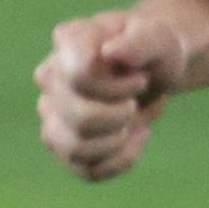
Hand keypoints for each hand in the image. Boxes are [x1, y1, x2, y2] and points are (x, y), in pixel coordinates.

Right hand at [35, 7, 194, 182]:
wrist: (152, 70)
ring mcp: (51, 113)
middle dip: (120, 117)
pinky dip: (118, 162)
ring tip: (133, 126)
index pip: (79, 77)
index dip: (117, 88)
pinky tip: (135, 140)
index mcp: (68, 42)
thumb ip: (140, 41)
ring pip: (73, 148)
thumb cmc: (152, 49)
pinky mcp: (63, 143)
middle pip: (79, 117)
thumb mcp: (158, 38)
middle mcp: (50, 77)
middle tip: (135, 104)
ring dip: (115, 144)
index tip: (140, 79)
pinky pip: (85, 169)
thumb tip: (111, 51)